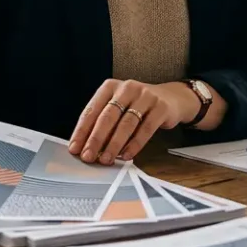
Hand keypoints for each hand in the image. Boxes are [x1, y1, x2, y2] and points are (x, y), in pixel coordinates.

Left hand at [68, 79, 196, 164]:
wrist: (171, 98)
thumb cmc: (138, 106)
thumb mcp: (118, 107)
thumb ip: (104, 123)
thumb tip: (87, 146)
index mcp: (110, 87)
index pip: (92, 110)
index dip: (82, 131)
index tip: (75, 148)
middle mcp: (127, 88)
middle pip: (108, 116)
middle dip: (96, 139)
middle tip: (88, 156)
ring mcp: (145, 96)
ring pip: (126, 124)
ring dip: (114, 144)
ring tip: (106, 159)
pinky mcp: (161, 107)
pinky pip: (146, 129)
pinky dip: (135, 144)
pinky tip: (127, 155)